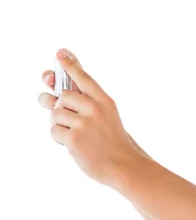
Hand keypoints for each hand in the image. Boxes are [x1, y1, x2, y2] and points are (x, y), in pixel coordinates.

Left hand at [38, 48, 139, 186]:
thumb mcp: (107, 117)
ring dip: (59, 125)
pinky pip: (54, 131)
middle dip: (61, 108)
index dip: (70, 65)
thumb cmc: (113, 142)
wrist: (123, 165)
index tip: (60, 54)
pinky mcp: (74, 138)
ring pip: (55, 114)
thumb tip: (47, 95)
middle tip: (71, 120)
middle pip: (63, 96)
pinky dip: (60, 139)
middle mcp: (95, 108)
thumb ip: (84, 104)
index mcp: (105, 101)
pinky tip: (75, 145)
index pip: (84, 78)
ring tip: (76, 135)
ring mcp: (84, 123)